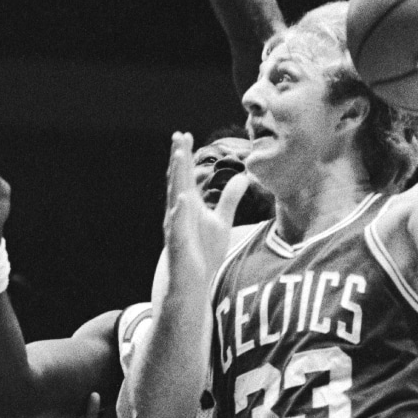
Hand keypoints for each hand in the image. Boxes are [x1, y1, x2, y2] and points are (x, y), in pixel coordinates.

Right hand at [163, 132, 248, 293]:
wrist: (192, 282)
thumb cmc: (203, 252)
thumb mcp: (221, 221)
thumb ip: (229, 199)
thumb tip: (242, 177)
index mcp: (189, 205)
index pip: (186, 176)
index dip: (186, 156)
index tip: (186, 134)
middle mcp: (179, 212)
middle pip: (178, 180)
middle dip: (178, 158)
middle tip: (178, 135)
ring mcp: (176, 226)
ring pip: (175, 197)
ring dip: (176, 176)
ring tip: (178, 156)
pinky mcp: (178, 243)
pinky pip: (177, 225)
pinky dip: (180, 212)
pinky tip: (184, 198)